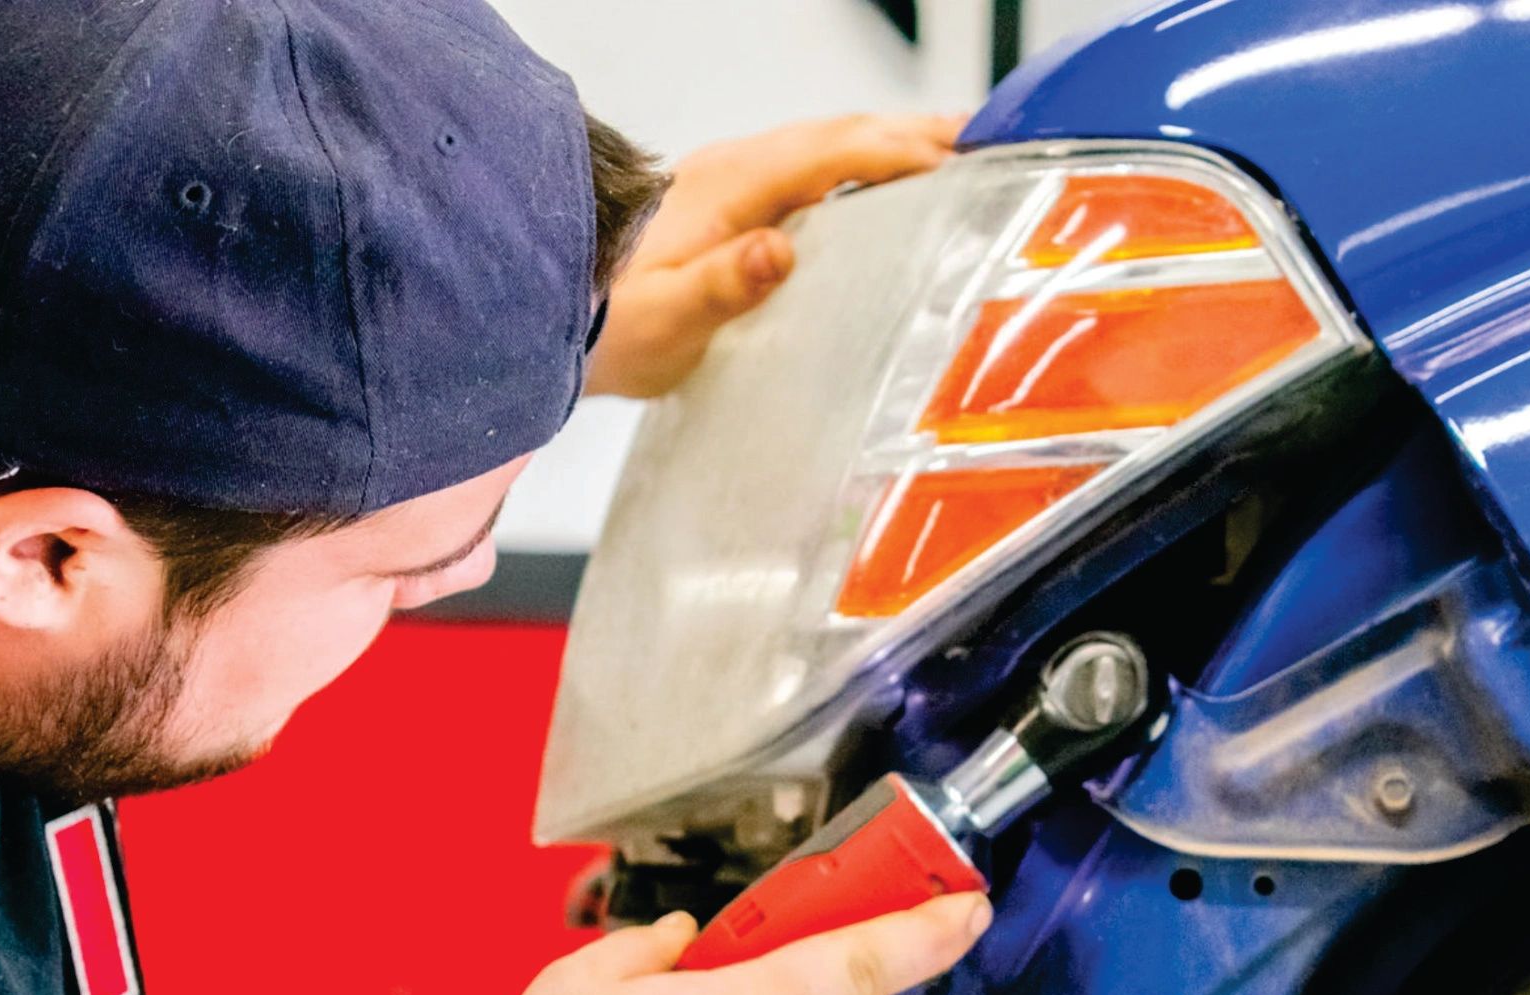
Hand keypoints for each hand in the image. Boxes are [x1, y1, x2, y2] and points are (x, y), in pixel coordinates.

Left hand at [586, 113, 965, 398]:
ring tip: (948, 154)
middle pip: (839, 135)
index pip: (832, 153)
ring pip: (825, 145)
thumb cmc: (605, 324)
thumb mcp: (666, 318)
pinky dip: (854, 165)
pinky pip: (807, 167)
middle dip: (912, 134)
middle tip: (982, 142)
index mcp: (730, 188)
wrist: (547, 309)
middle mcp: (733, 171)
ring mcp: (730, 181)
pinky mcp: (726, 203)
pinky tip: (872, 188)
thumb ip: (723, 285)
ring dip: (887, 144)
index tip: (959, 161)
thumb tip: (777, 251)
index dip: (899, 152)